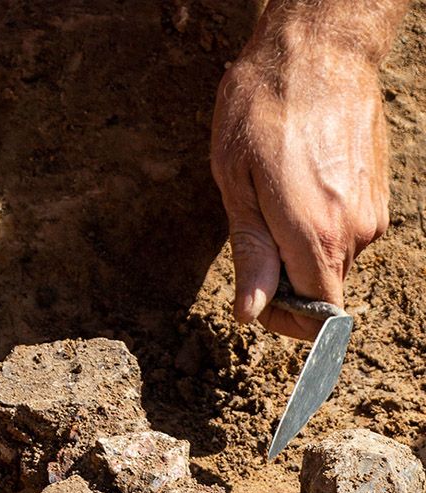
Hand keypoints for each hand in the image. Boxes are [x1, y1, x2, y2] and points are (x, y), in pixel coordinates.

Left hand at [211, 42, 389, 338]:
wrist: (322, 47)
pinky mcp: (379, 195)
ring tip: (276, 200)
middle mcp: (354, 234)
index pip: (317, 318)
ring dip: (303, 249)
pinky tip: (300, 185)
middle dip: (289, 282)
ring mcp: (372, 214)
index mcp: (316, 238)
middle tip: (256, 238)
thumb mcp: (237, 183)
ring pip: (334, 261)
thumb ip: (251, 255)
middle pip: (324, 291)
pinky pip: (347, 232)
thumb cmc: (266, 107)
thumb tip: (253, 312)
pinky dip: (321, 225)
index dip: (287, 322)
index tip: (261, 304)